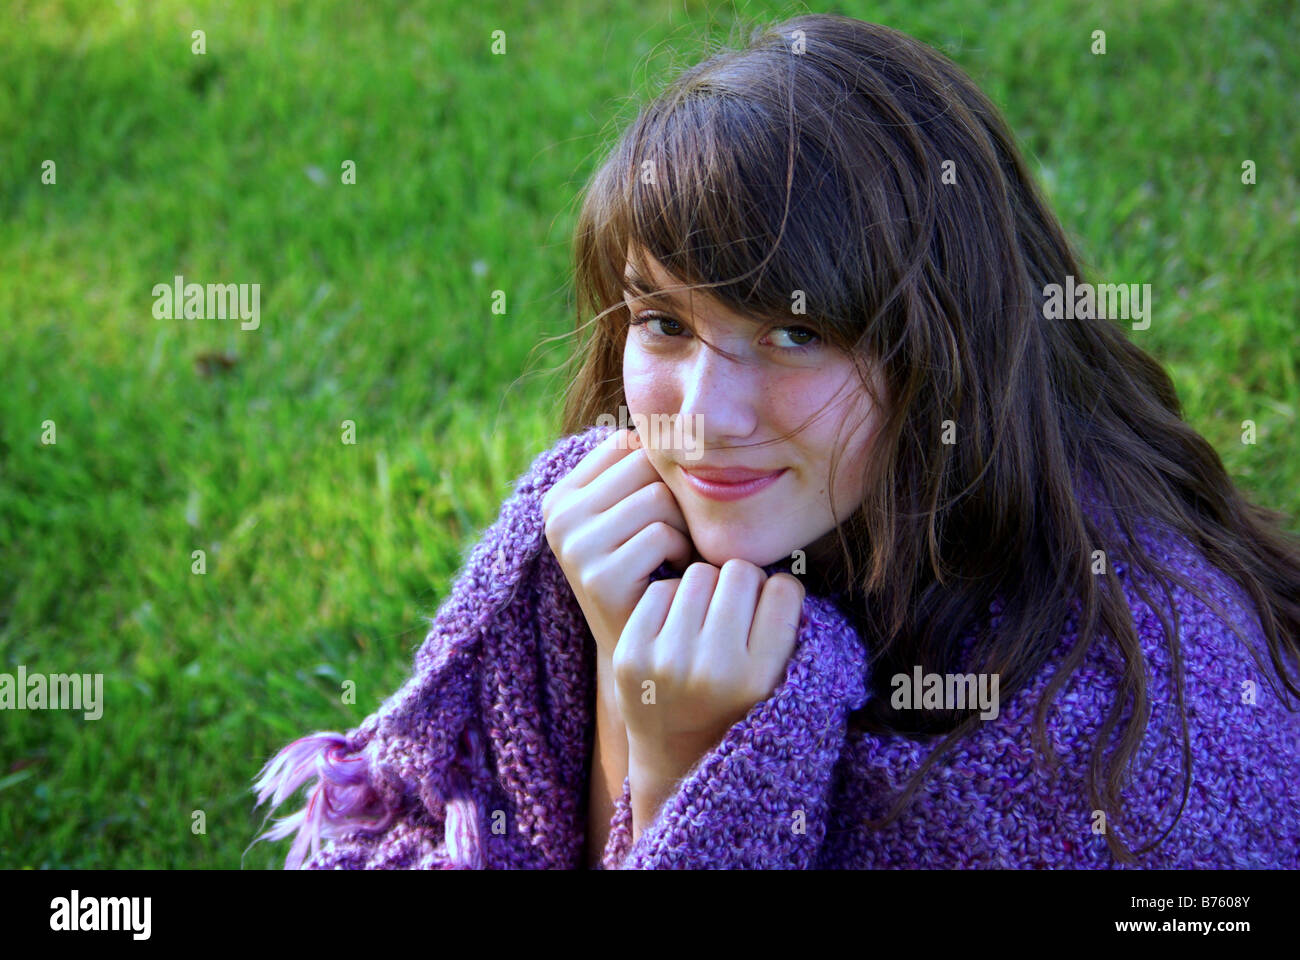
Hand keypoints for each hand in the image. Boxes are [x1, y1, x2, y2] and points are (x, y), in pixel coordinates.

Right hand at [541, 428, 694, 660]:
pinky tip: (672, 574)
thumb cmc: (654, 571)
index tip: (662, 511)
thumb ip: (640, 468)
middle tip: (676, 536)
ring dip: (683, 526)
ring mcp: (573, 545)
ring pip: (657, 497)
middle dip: (675, 497)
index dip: (661, 471)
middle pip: (645, 464)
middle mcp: (558, 514)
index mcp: (562, 494)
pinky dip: (681, 552)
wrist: (645, 647)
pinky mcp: (596, 575)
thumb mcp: (637, 513)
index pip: (628, 443)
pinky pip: (662, 534)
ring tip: (675, 554)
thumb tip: (672, 415)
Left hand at [613, 560, 804, 762]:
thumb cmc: (738, 709)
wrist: (677, 759)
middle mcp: (713, 669)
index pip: (783, 589)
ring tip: (706, 617)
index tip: (771, 609)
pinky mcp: (631, 653)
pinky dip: (672, 601)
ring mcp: (667, 660)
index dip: (779, 593)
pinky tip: (677, 626)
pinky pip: (660, 590)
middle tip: (736, 609)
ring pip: (699, 574)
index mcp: (760, 677)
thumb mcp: (778, 681)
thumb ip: (787, 627)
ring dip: (707, 589)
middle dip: (743, 585)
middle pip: (740, 572)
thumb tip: (776, 566)